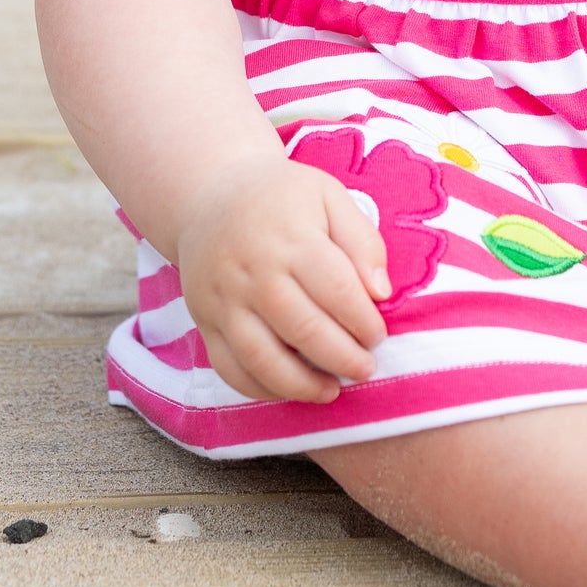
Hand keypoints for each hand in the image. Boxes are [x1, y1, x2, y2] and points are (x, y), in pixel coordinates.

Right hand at [176, 153, 391, 402]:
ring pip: (262, 358)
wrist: (209, 196)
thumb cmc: (283, 199)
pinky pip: (229, 368)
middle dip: (341, 357)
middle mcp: (252, 271)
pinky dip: (260, 389)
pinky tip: (290, 389)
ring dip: (301, 384)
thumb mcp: (329, 196)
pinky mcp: (203, 321)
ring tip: (332, 391)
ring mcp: (223, 300)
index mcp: (290, 236)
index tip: (378, 335)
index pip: (336, 289)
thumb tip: (382, 292)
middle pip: (302, 328)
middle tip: (365, 368)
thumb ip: (362, 240)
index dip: (363, 320)